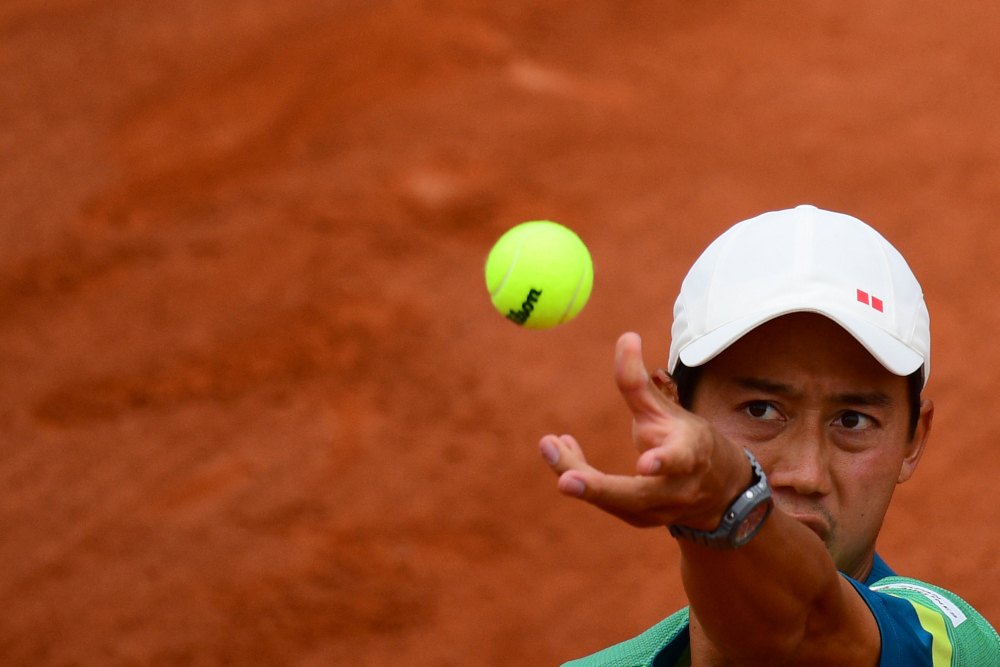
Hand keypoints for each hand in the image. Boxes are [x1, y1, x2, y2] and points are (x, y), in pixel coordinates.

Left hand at [539, 332, 751, 529]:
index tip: (645, 464)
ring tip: (549, 443)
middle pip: (634, 496)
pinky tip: (562, 445)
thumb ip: (639, 381)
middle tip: (564, 480)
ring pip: (611, 500)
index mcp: (690, 456)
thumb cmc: (688, 440)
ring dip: (576, 472)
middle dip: (596, 488)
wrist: (718, 491)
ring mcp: (658, 513)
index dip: (663, 463)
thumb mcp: (667, 410)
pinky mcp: (639, 521)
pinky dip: (580, 474)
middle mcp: (675, 490)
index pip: (680, 460)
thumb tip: (625, 337)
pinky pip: (604, 500)